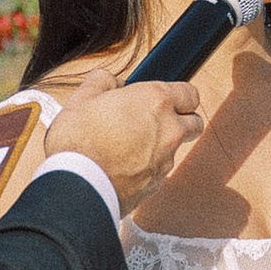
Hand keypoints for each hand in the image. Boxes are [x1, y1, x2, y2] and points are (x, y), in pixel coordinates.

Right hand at [43, 67, 204, 212]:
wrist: (76, 187)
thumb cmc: (78, 141)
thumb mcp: (83, 98)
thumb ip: (104, 81)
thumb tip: (112, 83)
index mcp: (156, 101)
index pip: (190, 93)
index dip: (177, 95)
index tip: (162, 97)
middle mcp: (169, 131)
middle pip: (194, 123)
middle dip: (181, 120)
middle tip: (154, 120)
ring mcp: (165, 161)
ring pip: (175, 149)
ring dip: (160, 146)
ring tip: (128, 146)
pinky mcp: (155, 185)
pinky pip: (158, 172)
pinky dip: (146, 168)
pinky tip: (122, 166)